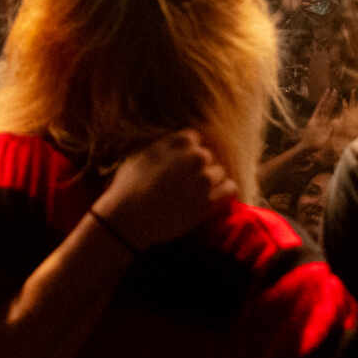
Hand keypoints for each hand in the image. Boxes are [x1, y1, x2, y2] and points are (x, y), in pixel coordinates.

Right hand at [92, 131, 237, 249]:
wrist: (130, 219)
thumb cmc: (128, 188)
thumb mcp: (139, 156)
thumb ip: (162, 147)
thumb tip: (172, 144)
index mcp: (178, 144)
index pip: (194, 138)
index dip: (186, 151)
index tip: (179, 162)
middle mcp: (194, 158)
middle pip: (206, 156)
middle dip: (198, 167)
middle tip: (184, 181)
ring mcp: (203, 181)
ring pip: (219, 172)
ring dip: (210, 180)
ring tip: (195, 192)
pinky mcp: (209, 203)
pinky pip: (230, 189)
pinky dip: (225, 191)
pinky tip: (214, 197)